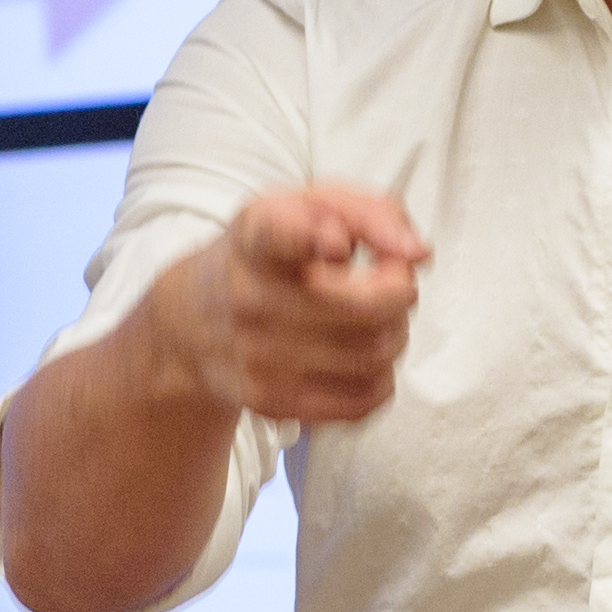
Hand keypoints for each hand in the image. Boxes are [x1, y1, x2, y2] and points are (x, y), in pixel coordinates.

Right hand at [146, 184, 426, 426]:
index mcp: (258, 238)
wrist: (193, 322)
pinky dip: (381, 380)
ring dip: (393, 336)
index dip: (313, 237)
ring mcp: (259, 358)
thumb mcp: (307, 207)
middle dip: (400, 294)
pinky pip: (362, 402)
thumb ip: (372, 212)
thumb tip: (417, 254)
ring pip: (375, 357)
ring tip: (372, 321)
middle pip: (372, 309)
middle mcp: (252, 299)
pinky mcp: (272, 403)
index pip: (279, 235)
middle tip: (388, 283)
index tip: (337, 244)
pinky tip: (361, 357)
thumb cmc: (270, 256)